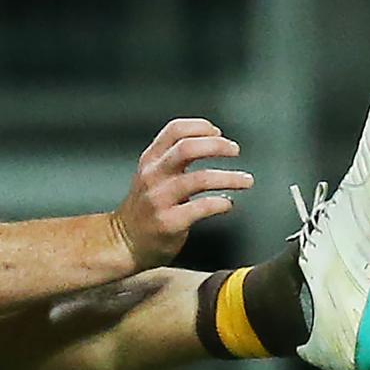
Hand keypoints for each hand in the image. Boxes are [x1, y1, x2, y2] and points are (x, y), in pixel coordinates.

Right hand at [112, 118, 252, 269]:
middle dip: (218, 146)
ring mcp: (160, 199)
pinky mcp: (169, 222)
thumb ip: (172, 159)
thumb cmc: (144, 209)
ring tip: (245, 180)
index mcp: (150, 161)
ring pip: (200, 178)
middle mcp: (153, 176)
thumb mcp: (151, 176)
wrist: (124, 242)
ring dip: (229, 177)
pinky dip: (221, 203)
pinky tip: (227, 203)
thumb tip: (211, 143)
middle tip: (235, 150)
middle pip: (188, 148)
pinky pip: (201, 208)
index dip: (201, 127)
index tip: (218, 133)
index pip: (175, 130)